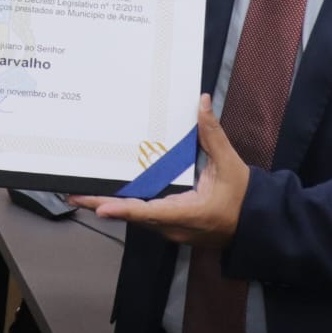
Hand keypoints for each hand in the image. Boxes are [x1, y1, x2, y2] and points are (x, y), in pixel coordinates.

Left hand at [67, 95, 248, 246]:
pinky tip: (106, 197)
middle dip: (103, 205)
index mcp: (190, 213)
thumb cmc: (243, 196)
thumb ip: (212, 134)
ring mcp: (171, 229)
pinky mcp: (170, 227)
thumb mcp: (229, 163)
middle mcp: (175, 226)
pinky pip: (144, 217)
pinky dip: (125, 207)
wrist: (257, 223)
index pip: (151, 212)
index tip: (101, 207)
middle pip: (134, 215)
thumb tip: (201, 103)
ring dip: (110, 206)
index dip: (125, 210)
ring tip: (81, 195)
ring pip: (136, 218)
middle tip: (74, 195)